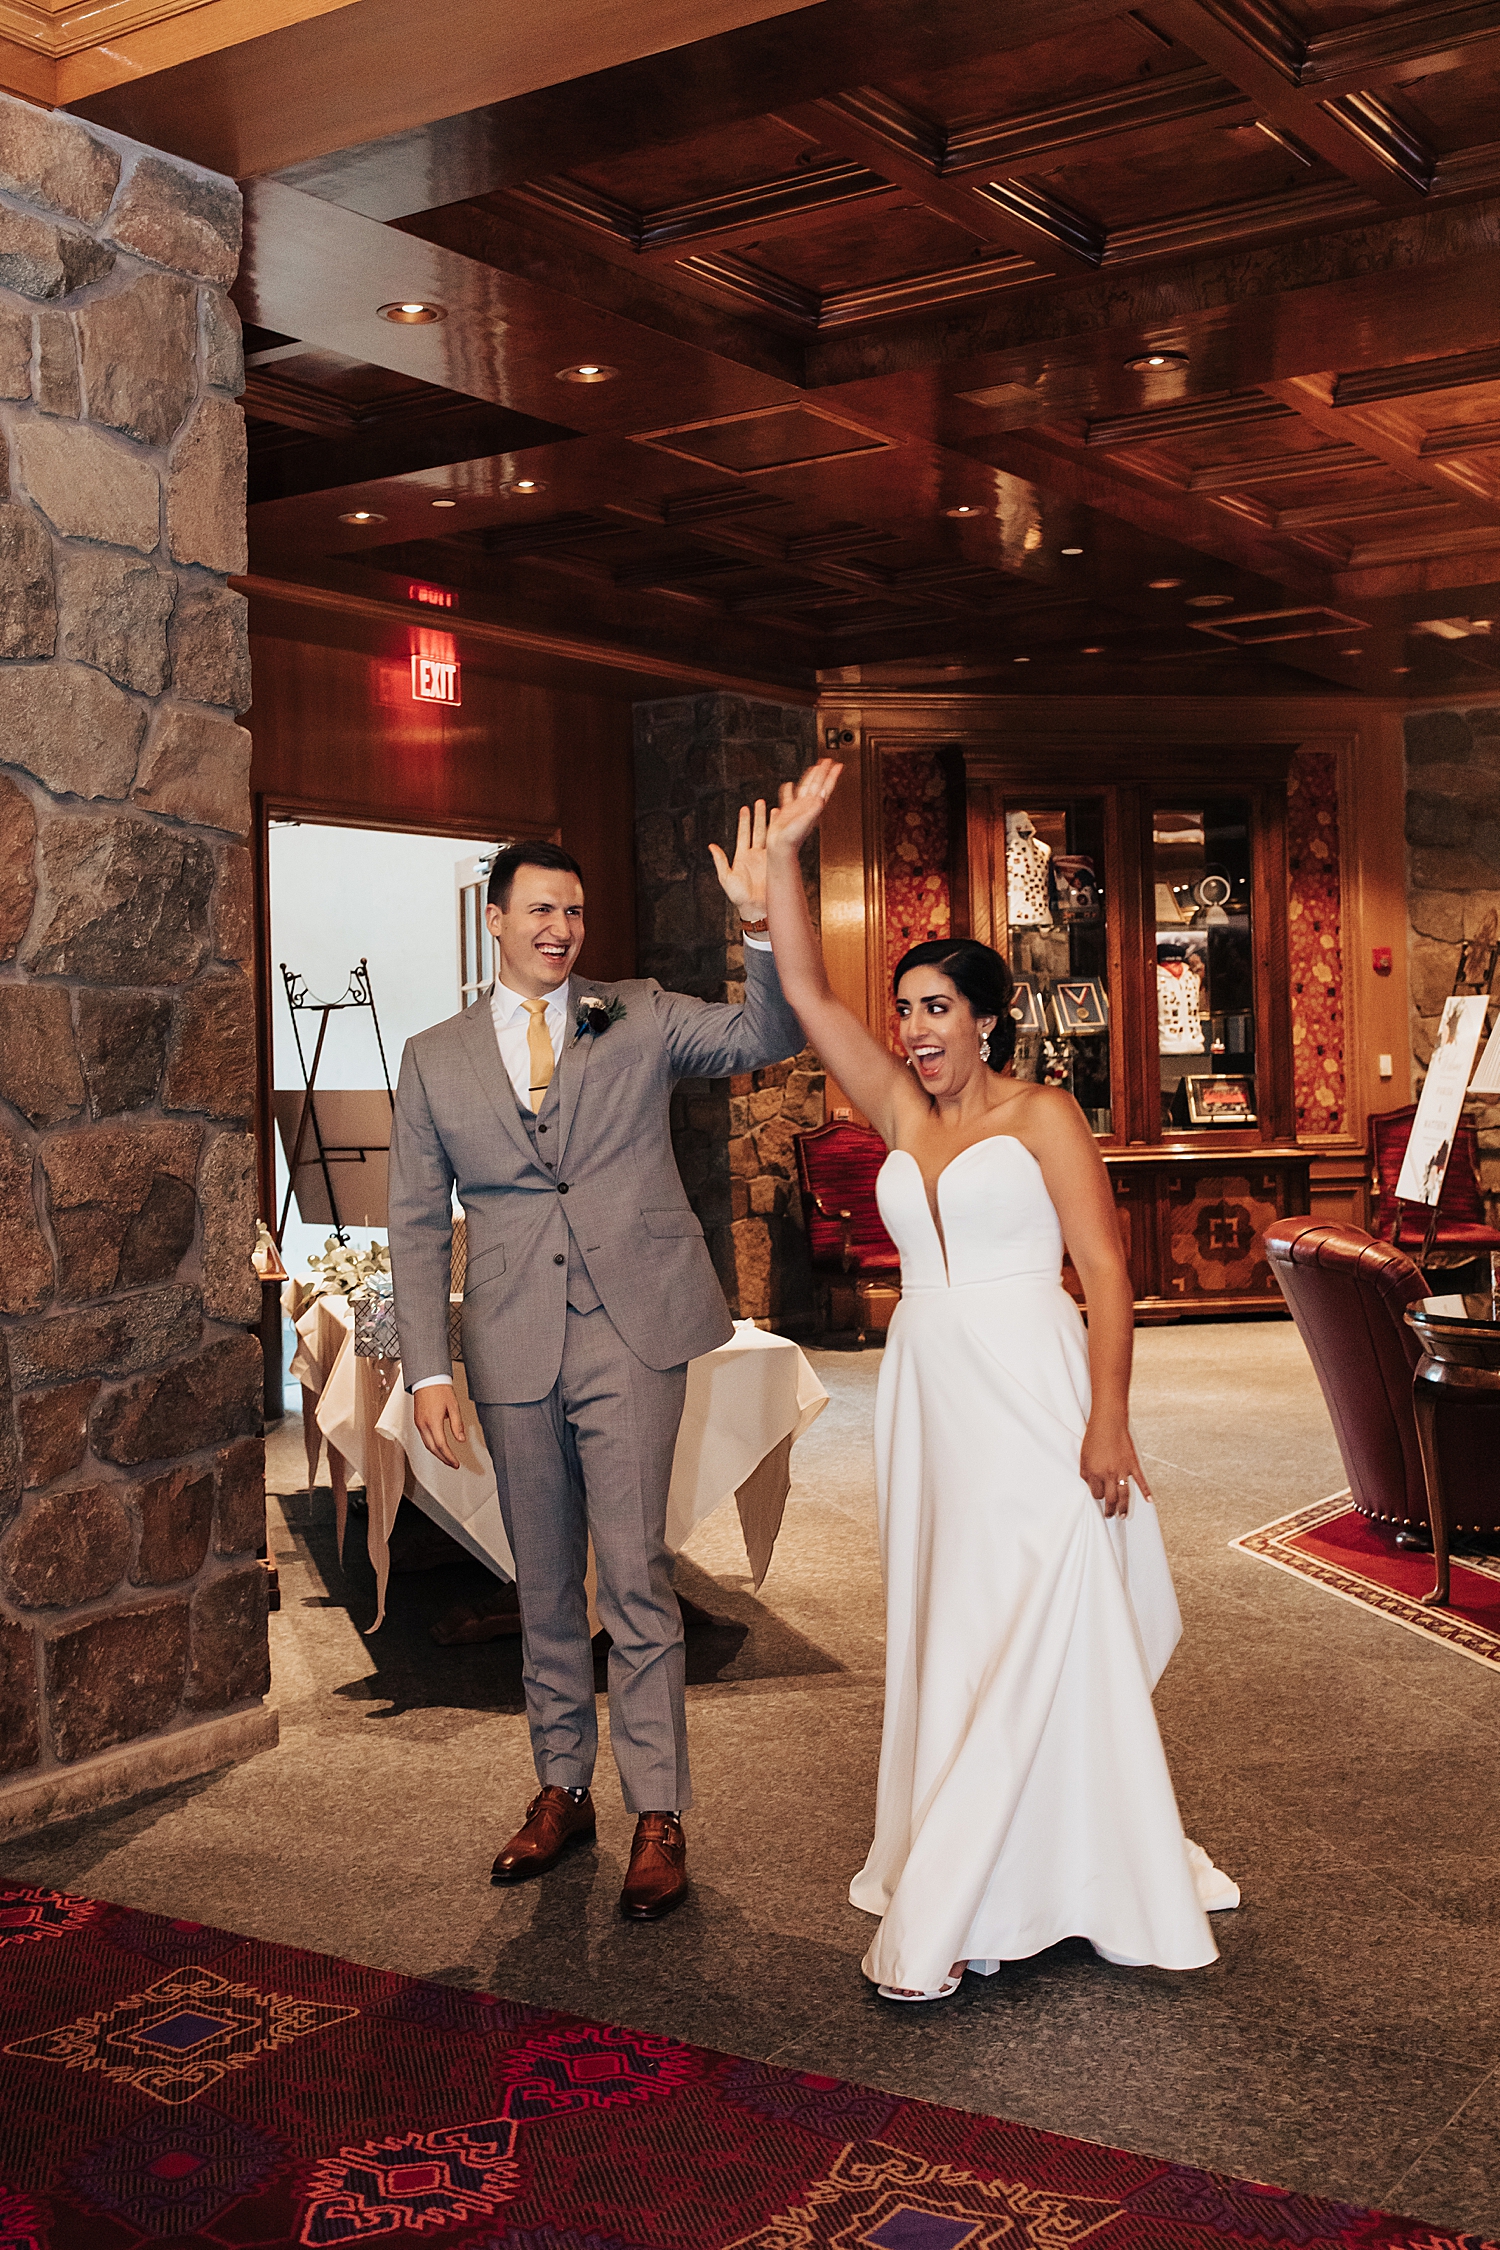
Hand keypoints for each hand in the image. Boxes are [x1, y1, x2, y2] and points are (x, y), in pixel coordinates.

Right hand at [413, 1382, 466, 1469]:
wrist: (427, 1379)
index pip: (441, 1445)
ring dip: (437, 1454)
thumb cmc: (440, 1389)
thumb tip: (461, 1439)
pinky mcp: (417, 1421)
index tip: (456, 1463)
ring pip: (427, 1445)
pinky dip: (431, 1446)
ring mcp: (418, 1423)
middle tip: (453, 1464)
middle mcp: (423, 1424)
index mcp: (432, 1421)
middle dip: (443, 1459)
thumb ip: (457, 1424)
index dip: (449, 1457)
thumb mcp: (453, 1406)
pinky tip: (438, 1447)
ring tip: (447, 1458)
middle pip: (432, 1448)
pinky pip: (423, 1438)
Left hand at [707, 796, 769, 916]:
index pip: (743, 834)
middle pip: (757, 831)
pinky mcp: (775, 864)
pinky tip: (783, 826)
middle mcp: (754, 855)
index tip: (745, 808)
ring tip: (774, 809)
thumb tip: (711, 846)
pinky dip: (780, 835)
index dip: (744, 821)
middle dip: (758, 816)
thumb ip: (720, 861)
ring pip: (769, 836)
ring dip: (770, 823)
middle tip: (760, 802)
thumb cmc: (739, 897)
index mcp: (741, 857)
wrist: (757, 909)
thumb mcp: (726, 878)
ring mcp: (766, 859)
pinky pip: (778, 847)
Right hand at [765, 759, 842, 856]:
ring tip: (814, 768)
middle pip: (817, 784)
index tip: (838, 765)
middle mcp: (807, 806)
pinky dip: (788, 790)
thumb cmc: (793, 839)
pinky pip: (788, 797)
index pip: (825, 787)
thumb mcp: (805, 822)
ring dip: (810, 777)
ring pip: (805, 788)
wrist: (781, 848)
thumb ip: (813, 809)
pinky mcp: (787, 811)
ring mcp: (798, 808)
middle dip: (823, 772)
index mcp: (813, 807)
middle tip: (828, 760)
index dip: (832, 776)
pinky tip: (788, 785)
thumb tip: (821, 797)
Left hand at [1080, 1420, 1151, 1515]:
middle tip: (1110, 1516)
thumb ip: (1086, 1473)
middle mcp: (1108, 1474)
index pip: (1096, 1494)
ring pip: (1124, 1495)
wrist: (1109, 1422)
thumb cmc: (1094, 1437)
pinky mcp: (1133, 1464)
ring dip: (1123, 1507)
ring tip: (1122, 1516)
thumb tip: (1090, 1485)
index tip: (1099, 1497)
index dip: (1097, 1496)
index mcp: (1094, 1473)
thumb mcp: (1084, 1456)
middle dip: (1110, 1510)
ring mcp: (1122, 1470)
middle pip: (1110, 1499)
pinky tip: (1149, 1501)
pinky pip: (1140, 1481)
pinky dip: (1146, 1491)